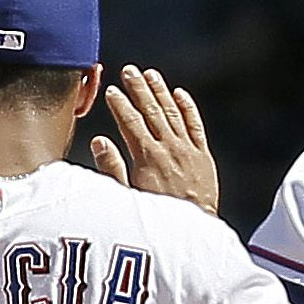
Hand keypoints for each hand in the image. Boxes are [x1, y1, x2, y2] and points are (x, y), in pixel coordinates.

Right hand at [83, 64, 220, 211]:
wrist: (192, 232)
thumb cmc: (156, 219)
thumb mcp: (127, 197)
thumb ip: (112, 168)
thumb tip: (99, 140)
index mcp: (147, 158)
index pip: (130, 122)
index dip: (120, 104)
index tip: (112, 90)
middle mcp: (168, 149)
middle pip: (151, 111)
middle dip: (138, 89)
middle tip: (129, 71)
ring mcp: (188, 151)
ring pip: (173, 113)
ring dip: (161, 92)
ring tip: (150, 75)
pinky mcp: (204, 157)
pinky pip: (195, 126)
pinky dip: (188, 109)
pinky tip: (180, 94)